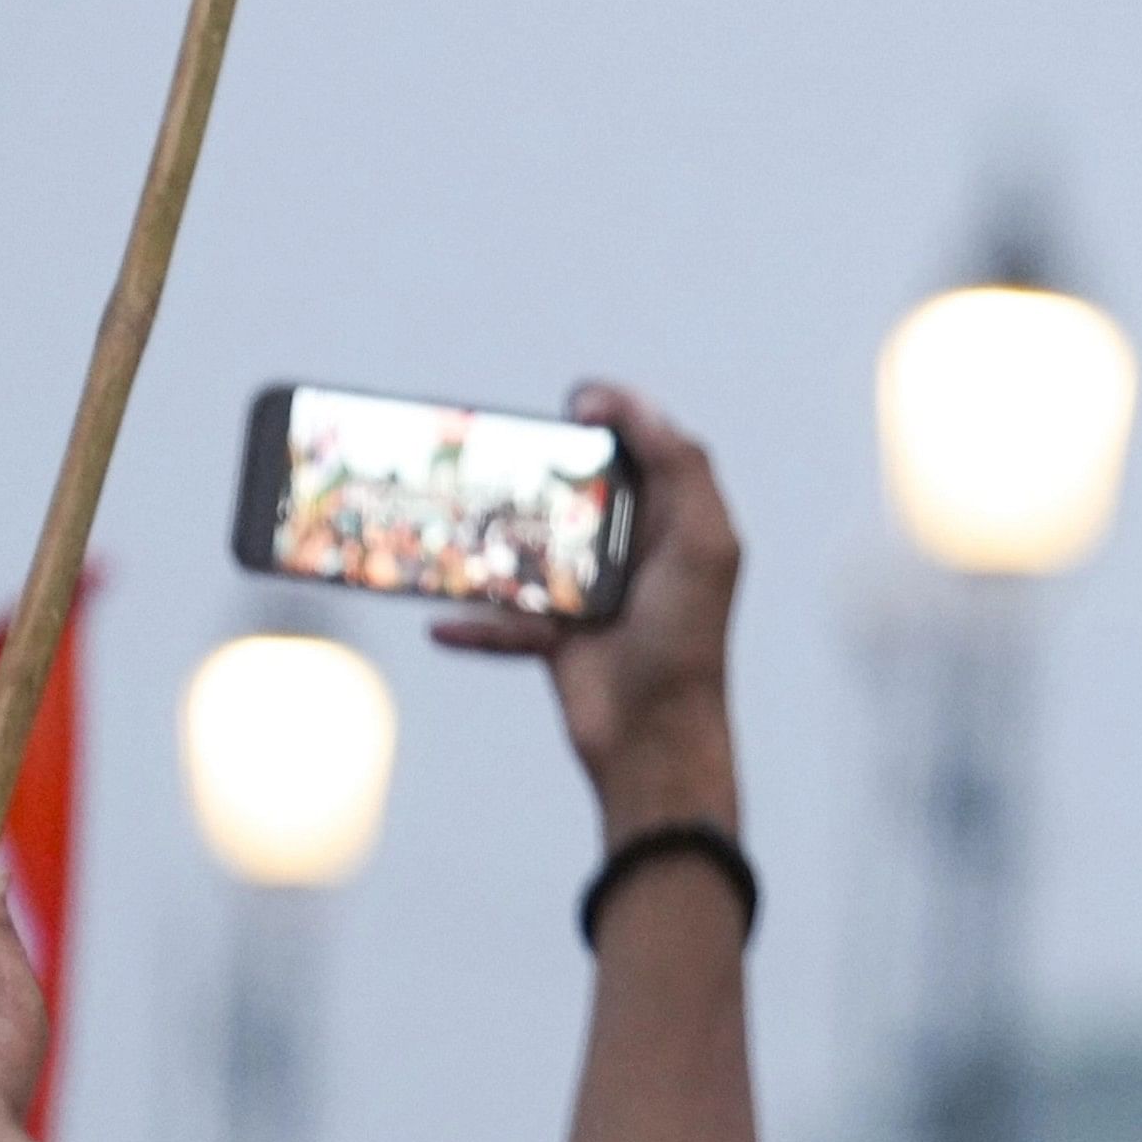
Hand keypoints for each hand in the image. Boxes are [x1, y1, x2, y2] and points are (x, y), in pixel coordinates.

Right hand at [432, 385, 741, 839]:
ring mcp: (593, 594)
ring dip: (488, 539)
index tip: (573, 400)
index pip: (645, 451)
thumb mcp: (701, 543)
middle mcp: (636, 552)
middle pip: (576, 492)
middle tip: (494, 448)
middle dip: (535, 470)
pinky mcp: (557, 638)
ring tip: (446, 518)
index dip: (615, 416)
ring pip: (529, 550)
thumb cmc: (687, 639)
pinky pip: (502, 623)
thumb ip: (681, 467)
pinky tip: (440, 622)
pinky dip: (472, 624)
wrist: (656, 741)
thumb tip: (633, 405)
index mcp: (676, 523)